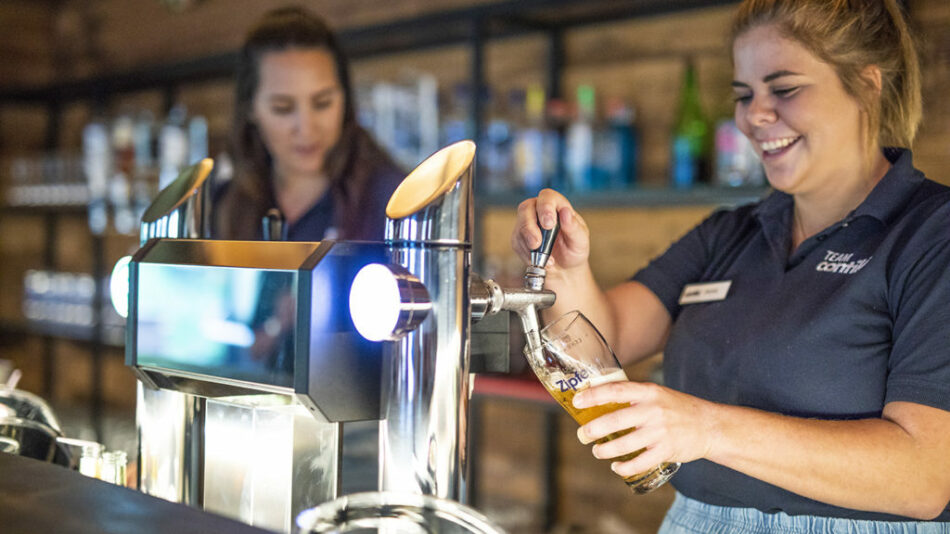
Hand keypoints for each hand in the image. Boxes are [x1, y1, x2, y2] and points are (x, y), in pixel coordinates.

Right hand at [511, 188, 589, 274]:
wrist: (565, 269)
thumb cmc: (574, 250)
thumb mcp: (580, 241)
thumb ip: (574, 227)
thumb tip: (565, 212)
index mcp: (557, 206)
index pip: (547, 197)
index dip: (545, 207)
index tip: (548, 224)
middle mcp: (539, 211)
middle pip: (526, 208)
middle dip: (530, 226)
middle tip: (537, 243)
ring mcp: (528, 223)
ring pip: (520, 226)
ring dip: (528, 243)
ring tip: (544, 258)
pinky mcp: (519, 238)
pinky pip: (517, 242)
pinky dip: (527, 254)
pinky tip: (539, 261)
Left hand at [572, 381, 716, 478]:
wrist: (710, 426)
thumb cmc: (677, 409)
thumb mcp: (657, 394)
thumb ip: (633, 396)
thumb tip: (598, 399)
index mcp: (649, 392)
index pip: (616, 390)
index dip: (594, 395)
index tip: (577, 401)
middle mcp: (653, 410)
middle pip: (615, 421)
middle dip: (592, 430)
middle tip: (581, 435)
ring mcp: (660, 432)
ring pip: (623, 445)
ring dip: (604, 450)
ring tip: (597, 451)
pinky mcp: (666, 451)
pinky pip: (639, 463)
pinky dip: (624, 467)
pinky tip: (616, 466)